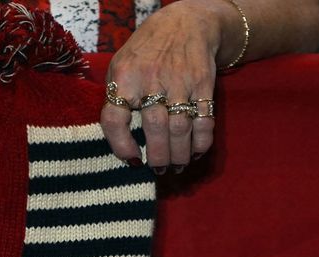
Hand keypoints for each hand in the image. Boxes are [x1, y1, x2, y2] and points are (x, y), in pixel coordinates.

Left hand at [101, 0, 236, 173]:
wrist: (186, 23)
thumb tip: (121, 144)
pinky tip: (195, 153)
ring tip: (176, 166)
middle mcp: (151, 78)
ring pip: (180, 128)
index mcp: (124, 76)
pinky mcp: (203, 84)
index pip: (115, 119)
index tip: (131, 160)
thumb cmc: (146, 53)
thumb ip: (116, 100)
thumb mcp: (121, 66)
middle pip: (154, 128)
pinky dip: (201, 142)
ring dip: (179, 155)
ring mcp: (180, 81)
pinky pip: (204, 121)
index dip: (120, 146)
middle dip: (158, 157)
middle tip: (159, 170)